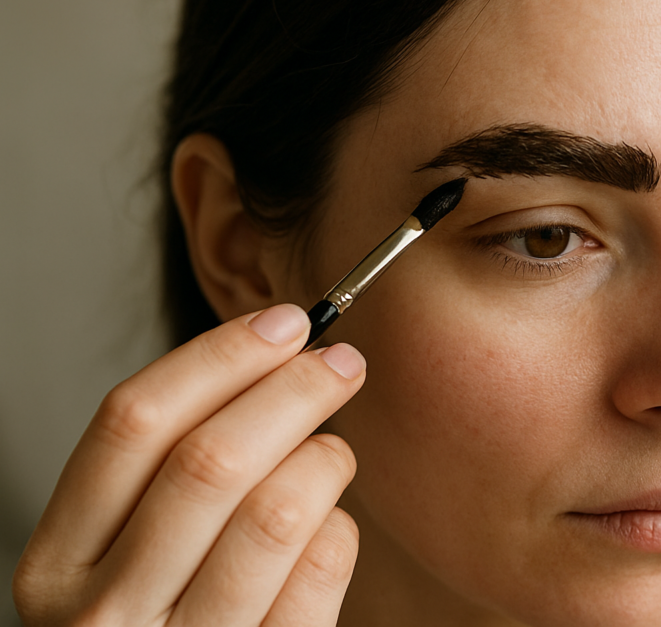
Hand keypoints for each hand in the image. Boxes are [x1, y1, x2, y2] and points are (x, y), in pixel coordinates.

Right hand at [13, 304, 363, 625]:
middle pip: (211, 458)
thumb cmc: (158, 621)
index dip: (220, 356)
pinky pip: (321, 568)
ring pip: (275, 510)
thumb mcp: (124, 555)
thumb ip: (169, 473)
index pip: (133, 422)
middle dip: (291, 390)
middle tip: (340, 363)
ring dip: (324, 459)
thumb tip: (273, 355)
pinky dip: (340, 528)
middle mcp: (105, 612)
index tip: (285, 323)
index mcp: (59, 562)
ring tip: (333, 454)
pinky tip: (328, 527)